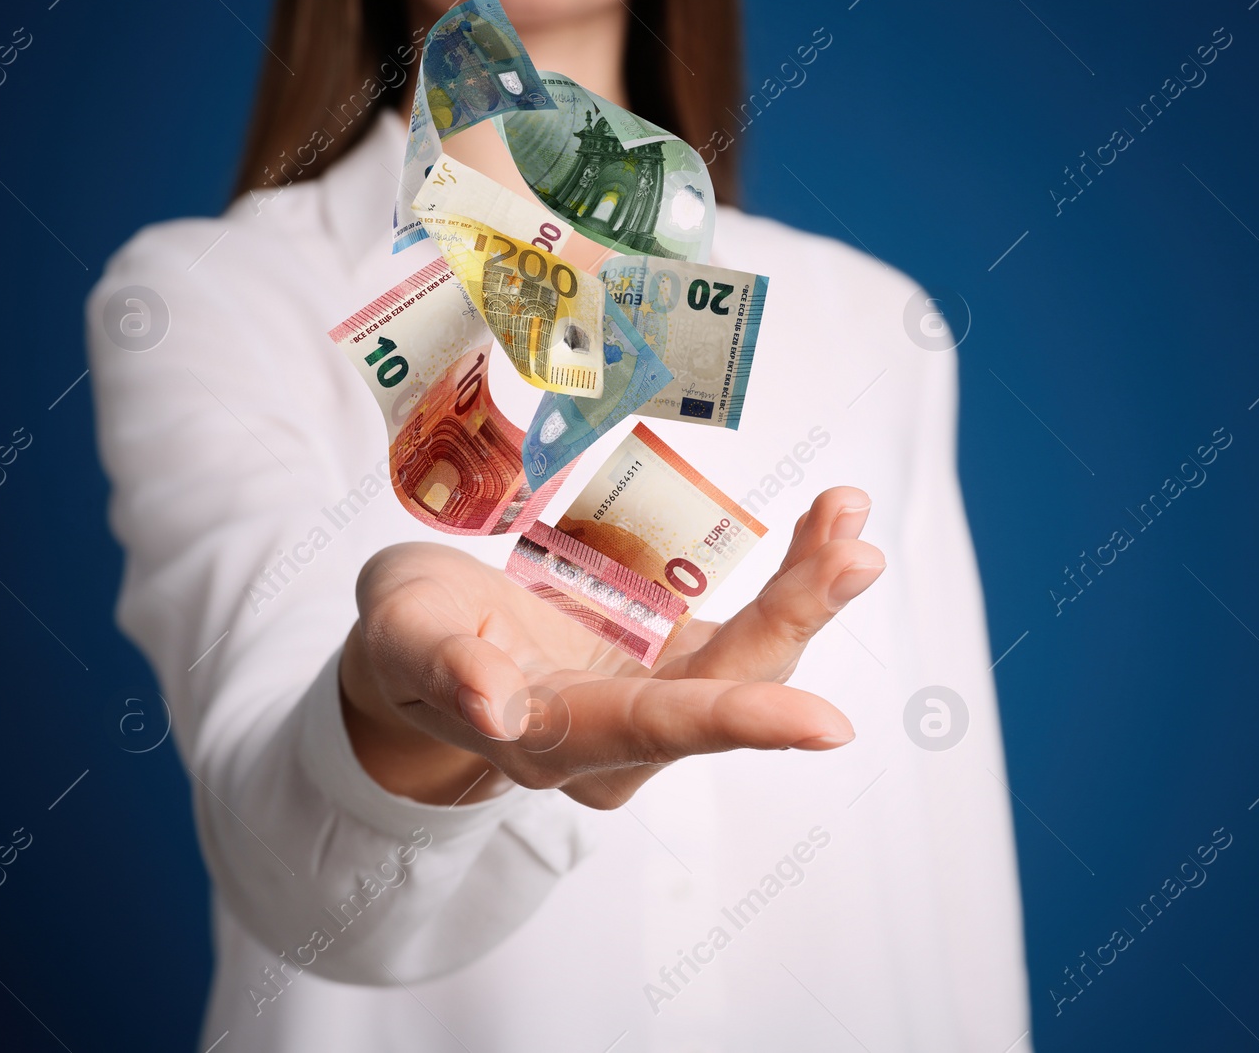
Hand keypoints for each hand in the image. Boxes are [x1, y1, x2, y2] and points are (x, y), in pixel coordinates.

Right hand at [339, 487, 884, 808]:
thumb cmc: (408, 641)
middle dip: (797, 618)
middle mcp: (627, 736)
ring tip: (848, 517)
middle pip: (730, 684)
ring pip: (753, 652)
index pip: (660, 730)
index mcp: (559, 741)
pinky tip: (829, 522)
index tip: (827, 724)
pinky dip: (792, 572)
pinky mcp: (677, 658)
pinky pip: (748, 619)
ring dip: (807, 588)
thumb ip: (444, 668)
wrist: (426, 646)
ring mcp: (660, 696)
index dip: (742, 721)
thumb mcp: (403, 640)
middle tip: (855, 554)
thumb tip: (494, 705)